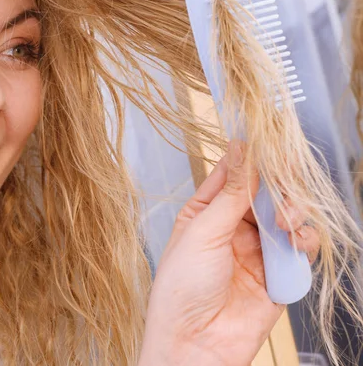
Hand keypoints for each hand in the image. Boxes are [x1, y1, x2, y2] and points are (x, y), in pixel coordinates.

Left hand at [138, 142, 319, 365]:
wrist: (194, 343)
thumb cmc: (181, 288)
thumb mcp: (203, 232)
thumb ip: (230, 193)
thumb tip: (241, 149)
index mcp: (204, 213)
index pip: (231, 175)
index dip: (249, 158)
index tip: (266, 141)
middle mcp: (231, 228)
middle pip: (263, 193)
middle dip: (277, 186)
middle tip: (285, 179)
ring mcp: (256, 251)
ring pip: (285, 217)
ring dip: (291, 212)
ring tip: (285, 221)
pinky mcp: (277, 274)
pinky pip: (299, 249)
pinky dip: (303, 240)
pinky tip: (295, 241)